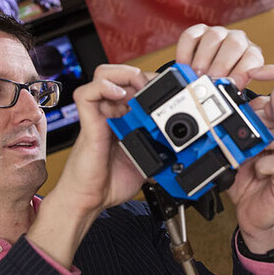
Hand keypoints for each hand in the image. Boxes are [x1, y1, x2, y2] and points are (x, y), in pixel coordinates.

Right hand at [30, 65, 151, 264]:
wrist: (90, 200)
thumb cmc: (111, 183)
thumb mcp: (147, 163)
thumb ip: (162, 152)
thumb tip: (187, 152)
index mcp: (125, 118)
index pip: (137, 86)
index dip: (153, 82)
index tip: (171, 90)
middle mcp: (111, 112)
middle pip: (122, 74)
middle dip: (143, 74)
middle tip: (158, 88)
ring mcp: (99, 115)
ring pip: (103, 75)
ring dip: (125, 74)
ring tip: (139, 85)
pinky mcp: (87, 123)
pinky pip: (86, 94)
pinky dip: (103, 87)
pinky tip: (119, 95)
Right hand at [175, 24, 262, 88]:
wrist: (211, 69)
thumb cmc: (226, 79)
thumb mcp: (234, 87)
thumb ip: (233, 91)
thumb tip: (227, 101)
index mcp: (251, 53)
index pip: (252, 57)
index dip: (243, 71)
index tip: (232, 85)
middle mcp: (237, 40)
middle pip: (235, 44)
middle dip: (222, 65)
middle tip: (211, 80)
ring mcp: (218, 33)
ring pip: (214, 36)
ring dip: (204, 59)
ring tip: (197, 75)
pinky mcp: (198, 31)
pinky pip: (191, 36)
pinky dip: (186, 51)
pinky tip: (184, 65)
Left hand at [225, 97, 273, 252]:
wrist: (252, 220)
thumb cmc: (247, 189)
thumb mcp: (237, 158)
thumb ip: (234, 140)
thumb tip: (221, 121)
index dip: (260, 109)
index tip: (243, 114)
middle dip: (260, 124)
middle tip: (242, 134)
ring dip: (264, 142)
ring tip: (249, 152)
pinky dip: (266, 164)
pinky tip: (257, 170)